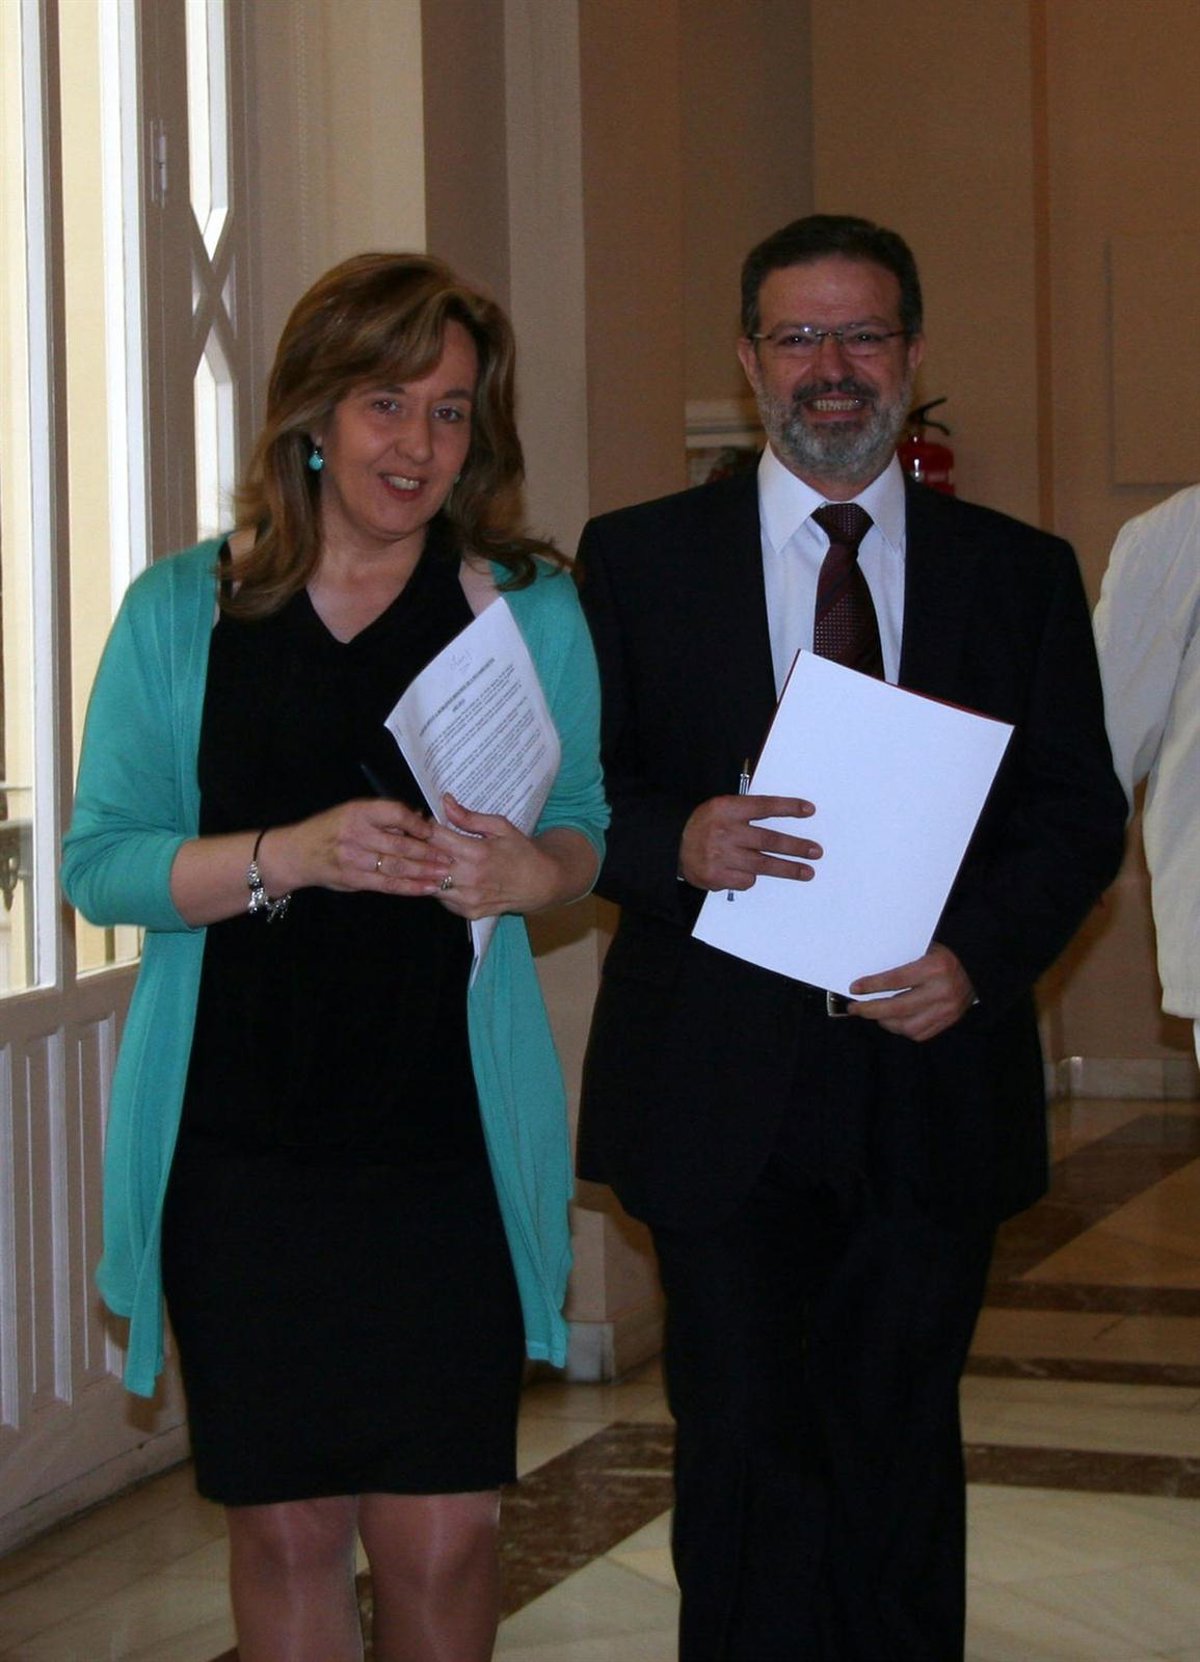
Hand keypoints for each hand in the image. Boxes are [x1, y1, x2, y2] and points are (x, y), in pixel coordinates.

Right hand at [281, 798, 452, 895]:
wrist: (298, 853)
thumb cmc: (330, 829)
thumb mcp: (352, 812)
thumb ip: (383, 816)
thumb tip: (419, 820)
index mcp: (358, 812)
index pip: (394, 813)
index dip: (417, 823)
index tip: (434, 830)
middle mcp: (357, 834)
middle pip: (400, 844)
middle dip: (428, 852)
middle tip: (450, 857)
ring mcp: (355, 859)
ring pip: (397, 866)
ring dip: (424, 871)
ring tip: (445, 874)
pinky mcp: (355, 879)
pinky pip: (388, 884)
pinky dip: (410, 887)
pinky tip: (427, 888)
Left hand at [425, 794, 584, 920]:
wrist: (540, 883)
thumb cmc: (521, 852)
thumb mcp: (500, 827)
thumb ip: (470, 817)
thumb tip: (446, 803)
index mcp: (476, 852)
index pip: (435, 838)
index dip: (425, 828)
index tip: (424, 824)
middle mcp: (469, 878)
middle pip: (427, 862)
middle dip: (422, 850)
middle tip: (424, 841)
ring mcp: (468, 898)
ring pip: (430, 884)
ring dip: (428, 871)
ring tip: (436, 860)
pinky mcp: (469, 912)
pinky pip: (442, 899)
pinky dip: (440, 888)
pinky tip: (449, 877)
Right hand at [679, 794, 820, 891]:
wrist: (670, 844)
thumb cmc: (703, 825)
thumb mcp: (721, 808)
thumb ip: (746, 813)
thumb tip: (780, 824)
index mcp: (727, 809)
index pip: (764, 806)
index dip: (788, 808)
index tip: (809, 811)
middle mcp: (725, 831)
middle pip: (768, 839)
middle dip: (796, 846)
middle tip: (815, 851)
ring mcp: (721, 856)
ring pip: (763, 864)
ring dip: (788, 869)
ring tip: (807, 872)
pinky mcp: (717, 876)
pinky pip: (746, 880)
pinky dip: (751, 877)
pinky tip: (748, 872)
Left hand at [846, 942, 974, 1041]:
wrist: (977, 966)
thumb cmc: (945, 955)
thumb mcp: (924, 949)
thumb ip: (902, 963)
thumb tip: (870, 978)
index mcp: (934, 967)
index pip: (895, 980)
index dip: (872, 986)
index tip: (855, 989)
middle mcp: (941, 991)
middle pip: (897, 1008)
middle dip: (871, 1010)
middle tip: (856, 1008)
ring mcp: (947, 1009)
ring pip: (907, 1026)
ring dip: (885, 1022)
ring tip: (874, 1015)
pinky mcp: (950, 1021)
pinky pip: (920, 1033)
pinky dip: (903, 1029)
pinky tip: (894, 1021)